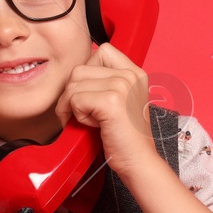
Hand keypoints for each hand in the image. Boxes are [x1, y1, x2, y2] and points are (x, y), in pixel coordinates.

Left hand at [54, 42, 160, 177]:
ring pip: (73, 84)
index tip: (92, 95)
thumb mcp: (119, 100)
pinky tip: (95, 126)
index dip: (87, 73)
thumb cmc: (125, 137)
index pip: (101, 51)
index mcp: (135, 72)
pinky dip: (78, 116)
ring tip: (93, 120)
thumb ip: (104, 81)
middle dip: (73, 94)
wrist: (139, 161)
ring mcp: (122, 86)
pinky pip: (75, 100)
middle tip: (86, 114)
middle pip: (80, 69)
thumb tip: (73, 74)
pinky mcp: (112, 101)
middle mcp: (130, 75)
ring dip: (74, 106)